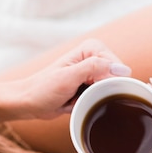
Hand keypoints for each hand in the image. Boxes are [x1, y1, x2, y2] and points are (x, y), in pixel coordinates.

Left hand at [11, 39, 131, 119]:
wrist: (28, 103)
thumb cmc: (43, 89)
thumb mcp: (69, 77)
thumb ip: (95, 68)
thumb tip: (122, 69)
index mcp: (91, 48)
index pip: (117, 66)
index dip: (108, 81)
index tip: (89, 88)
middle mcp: (94, 58)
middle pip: (116, 78)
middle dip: (101, 91)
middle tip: (80, 94)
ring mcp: (92, 73)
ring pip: (110, 90)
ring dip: (96, 99)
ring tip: (77, 98)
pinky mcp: (89, 87)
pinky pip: (101, 98)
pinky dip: (92, 103)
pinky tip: (77, 103)